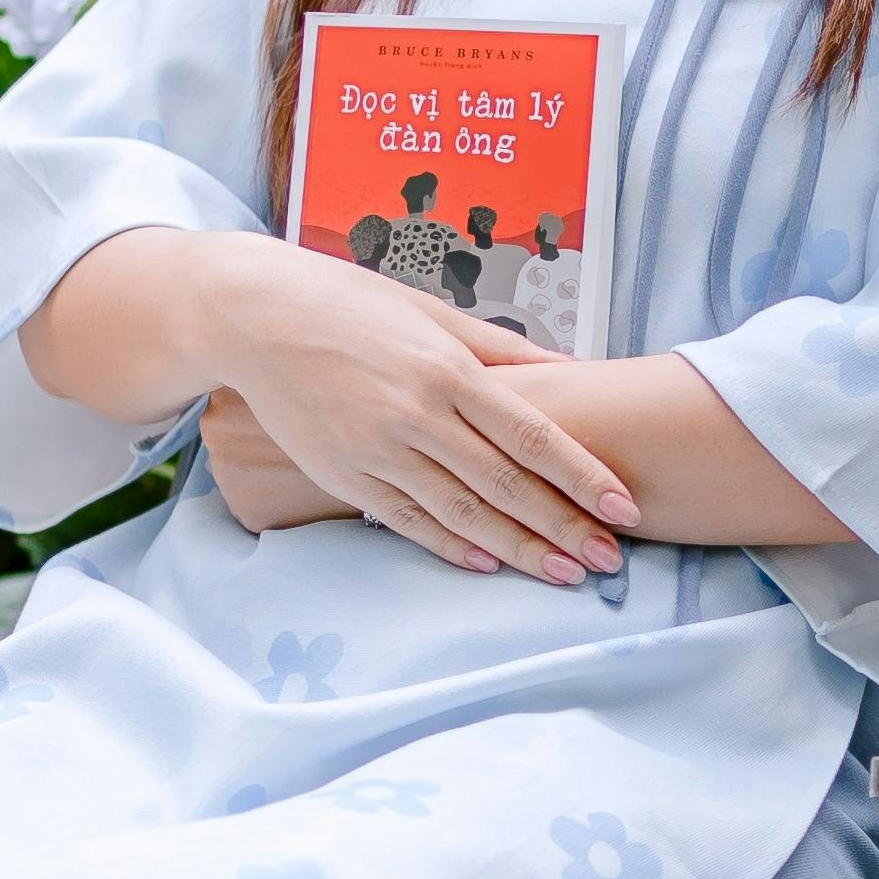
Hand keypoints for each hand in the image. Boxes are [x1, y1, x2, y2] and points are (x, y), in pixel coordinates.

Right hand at [220, 263, 633, 582]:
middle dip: (563, 526)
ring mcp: (377, 451)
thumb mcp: (432, 312)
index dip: (583, 475)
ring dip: (518, 549)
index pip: (532, 434)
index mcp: (448, 370)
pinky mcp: (344, 475)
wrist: (254, 317)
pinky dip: (450, 546)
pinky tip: (489, 565)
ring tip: (564, 574)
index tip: (623, 507)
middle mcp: (417, 415)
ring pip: (461, 513)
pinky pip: (407, 521)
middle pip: (505, 485)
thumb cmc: (350, 304)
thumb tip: (572, 370)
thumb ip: (504, 349)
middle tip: (608, 559)